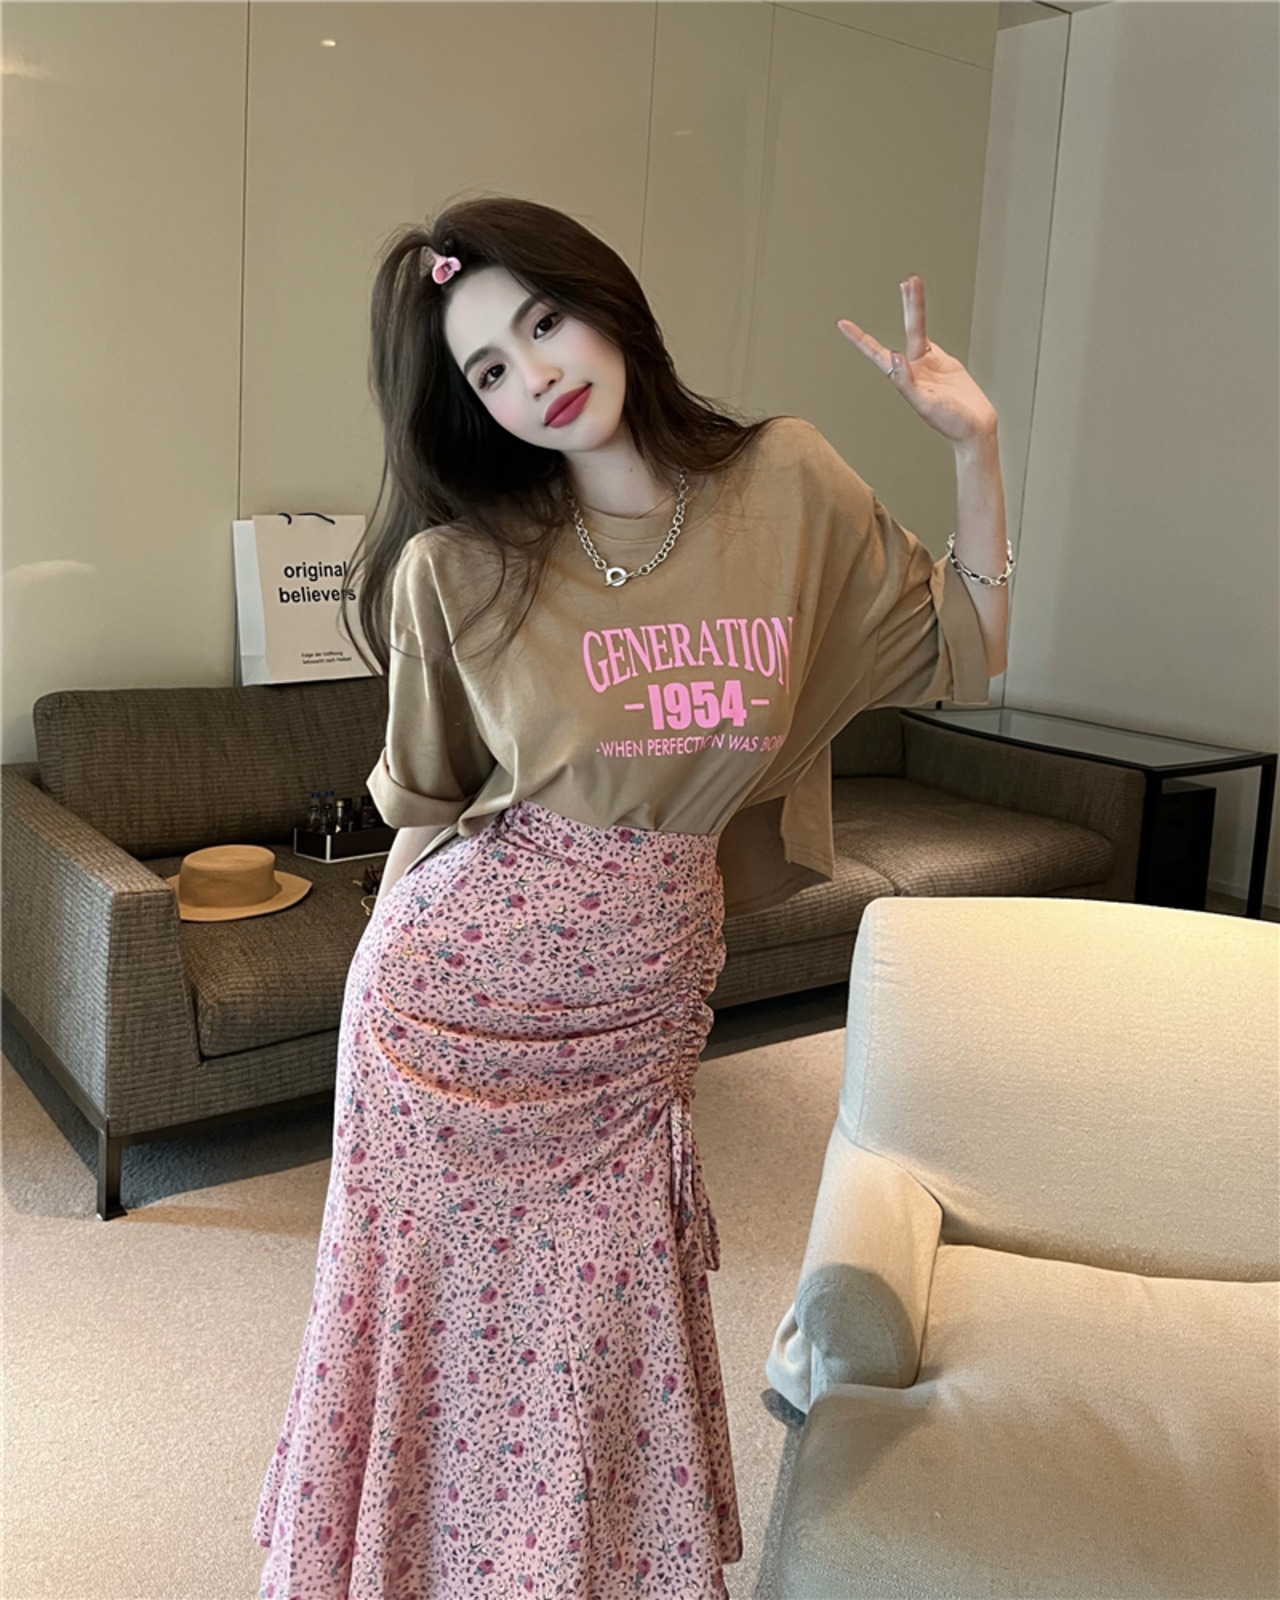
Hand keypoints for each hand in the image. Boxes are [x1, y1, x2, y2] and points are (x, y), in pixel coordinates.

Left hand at [837, 276, 997, 446]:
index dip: (860, 339)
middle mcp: (913, 369)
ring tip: (913, 283)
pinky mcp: (944, 363)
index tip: (843, 324)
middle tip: (905, 282)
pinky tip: (918, 310)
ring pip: (919, 328)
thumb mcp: (925, 405)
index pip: (877, 354)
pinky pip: (929, 339)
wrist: (975, 429)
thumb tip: (895, 356)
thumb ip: (907, 382)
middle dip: (907, 306)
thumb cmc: (951, 424)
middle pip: (906, 330)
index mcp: (903, 379)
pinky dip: (924, 323)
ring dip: (916, 306)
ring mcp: (929, 365)